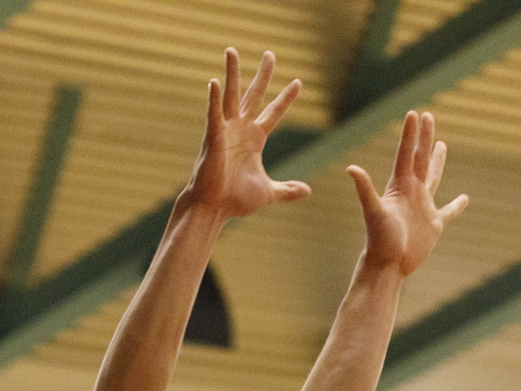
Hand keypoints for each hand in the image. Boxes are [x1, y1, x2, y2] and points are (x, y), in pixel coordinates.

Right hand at [181, 48, 310, 219]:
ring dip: (232, 73)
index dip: (286, 98)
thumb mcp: (267, 192)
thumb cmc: (235, 200)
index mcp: (255, 139)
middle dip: (263, 75)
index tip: (298, 82)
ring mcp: (226, 131)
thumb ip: (287, 189)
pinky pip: (213, 114)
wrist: (214, 208)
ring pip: (231, 96)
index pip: (274, 113)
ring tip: (232, 51)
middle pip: (254, 95)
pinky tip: (214, 82)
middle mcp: (241, 130)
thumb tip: (307, 190)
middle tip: (270, 54)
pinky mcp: (213, 137)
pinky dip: (214, 99)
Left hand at [350, 110, 467, 275]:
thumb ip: (364, 189)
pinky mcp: (433, 224)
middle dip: (424, 138)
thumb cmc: (379, 240)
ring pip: (433, 177)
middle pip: (420, 158)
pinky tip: (465, 198)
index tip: (415, 113)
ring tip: (441, 144)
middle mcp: (412, 192)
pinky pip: (448, 212)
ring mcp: (423, 207)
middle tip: (428, 116)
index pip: (406, 154)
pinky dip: (457, 205)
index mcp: (400, 186)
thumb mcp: (373, 212)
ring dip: (437, 161)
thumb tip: (351, 168)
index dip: (411, 134)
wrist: (387, 265)